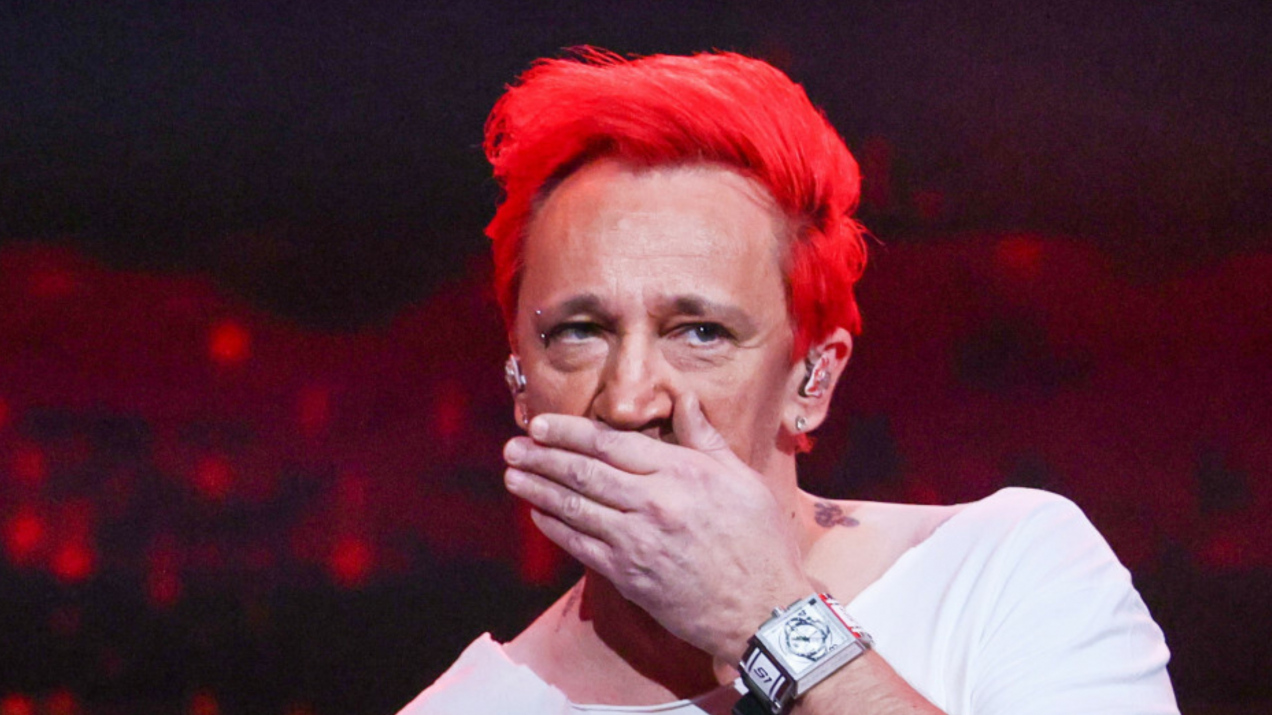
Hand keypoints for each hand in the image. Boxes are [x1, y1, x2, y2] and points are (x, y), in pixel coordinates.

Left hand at [502, 393, 811, 660]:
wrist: (764, 611)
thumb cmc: (759, 542)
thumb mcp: (741, 478)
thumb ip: (704, 437)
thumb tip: (682, 397)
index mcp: (682, 472)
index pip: (611, 443)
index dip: (569, 432)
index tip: (540, 424)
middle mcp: (654, 503)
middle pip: (584, 472)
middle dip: (542, 457)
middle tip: (513, 446)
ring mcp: (637, 542)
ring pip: (575, 507)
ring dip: (538, 489)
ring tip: (512, 474)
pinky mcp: (629, 576)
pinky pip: (581, 546)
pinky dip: (556, 527)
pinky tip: (539, 513)